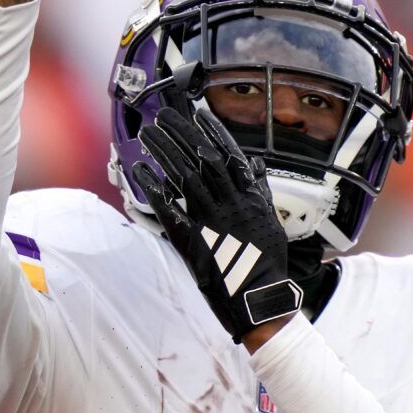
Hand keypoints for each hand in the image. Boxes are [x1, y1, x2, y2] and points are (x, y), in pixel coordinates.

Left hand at [133, 104, 303, 344]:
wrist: (258, 297)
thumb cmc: (267, 262)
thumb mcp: (270, 220)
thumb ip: (260, 190)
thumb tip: (256, 164)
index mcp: (249, 197)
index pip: (229, 155)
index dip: (213, 133)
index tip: (198, 115)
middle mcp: (229, 203)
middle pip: (201, 158)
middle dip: (182, 134)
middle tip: (164, 116)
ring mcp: (209, 219)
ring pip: (183, 175)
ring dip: (164, 152)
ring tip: (149, 134)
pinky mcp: (192, 238)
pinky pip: (169, 208)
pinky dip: (154, 188)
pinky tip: (141, 170)